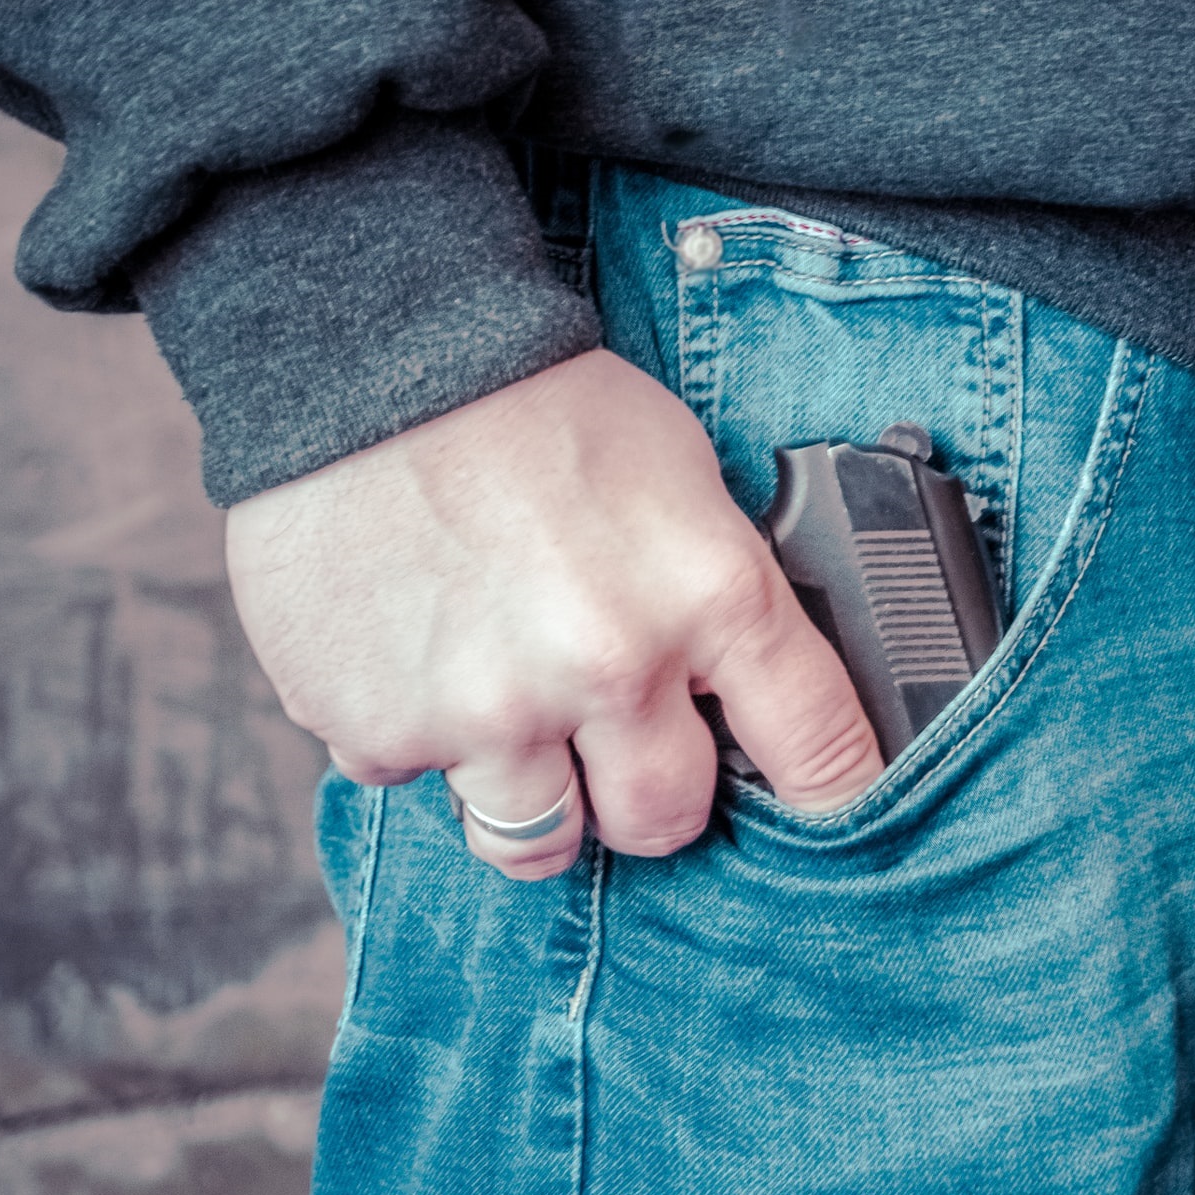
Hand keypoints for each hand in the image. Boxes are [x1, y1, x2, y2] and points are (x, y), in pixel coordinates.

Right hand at [225, 348, 883, 878]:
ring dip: (531, 791)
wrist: (361, 354)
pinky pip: (416, 782)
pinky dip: (419, 734)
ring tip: (503, 704)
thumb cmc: (533, 408)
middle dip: (645, 792)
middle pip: (663, 823)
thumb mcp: (680, 476)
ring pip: (538, 840)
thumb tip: (748, 701)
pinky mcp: (380, 729)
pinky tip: (415, 648)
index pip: (820, 752)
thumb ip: (719, 601)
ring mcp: (489, 711)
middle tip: (611, 735)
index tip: (822, 812)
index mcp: (709, 595)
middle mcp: (608, 667)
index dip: (832, 795)